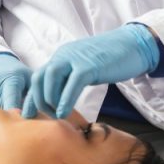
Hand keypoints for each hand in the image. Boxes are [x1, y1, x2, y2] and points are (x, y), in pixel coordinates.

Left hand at [23, 23, 158, 118]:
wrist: (134, 45)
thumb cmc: (111, 60)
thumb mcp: (85, 68)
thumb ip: (71, 79)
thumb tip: (62, 100)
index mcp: (61, 57)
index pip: (38, 76)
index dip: (31, 96)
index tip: (28, 114)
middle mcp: (64, 56)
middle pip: (39, 77)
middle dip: (37, 100)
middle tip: (42, 117)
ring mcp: (76, 59)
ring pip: (51, 78)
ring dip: (49, 100)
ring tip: (55, 116)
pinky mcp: (89, 66)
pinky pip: (72, 84)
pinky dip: (65, 100)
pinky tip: (64, 113)